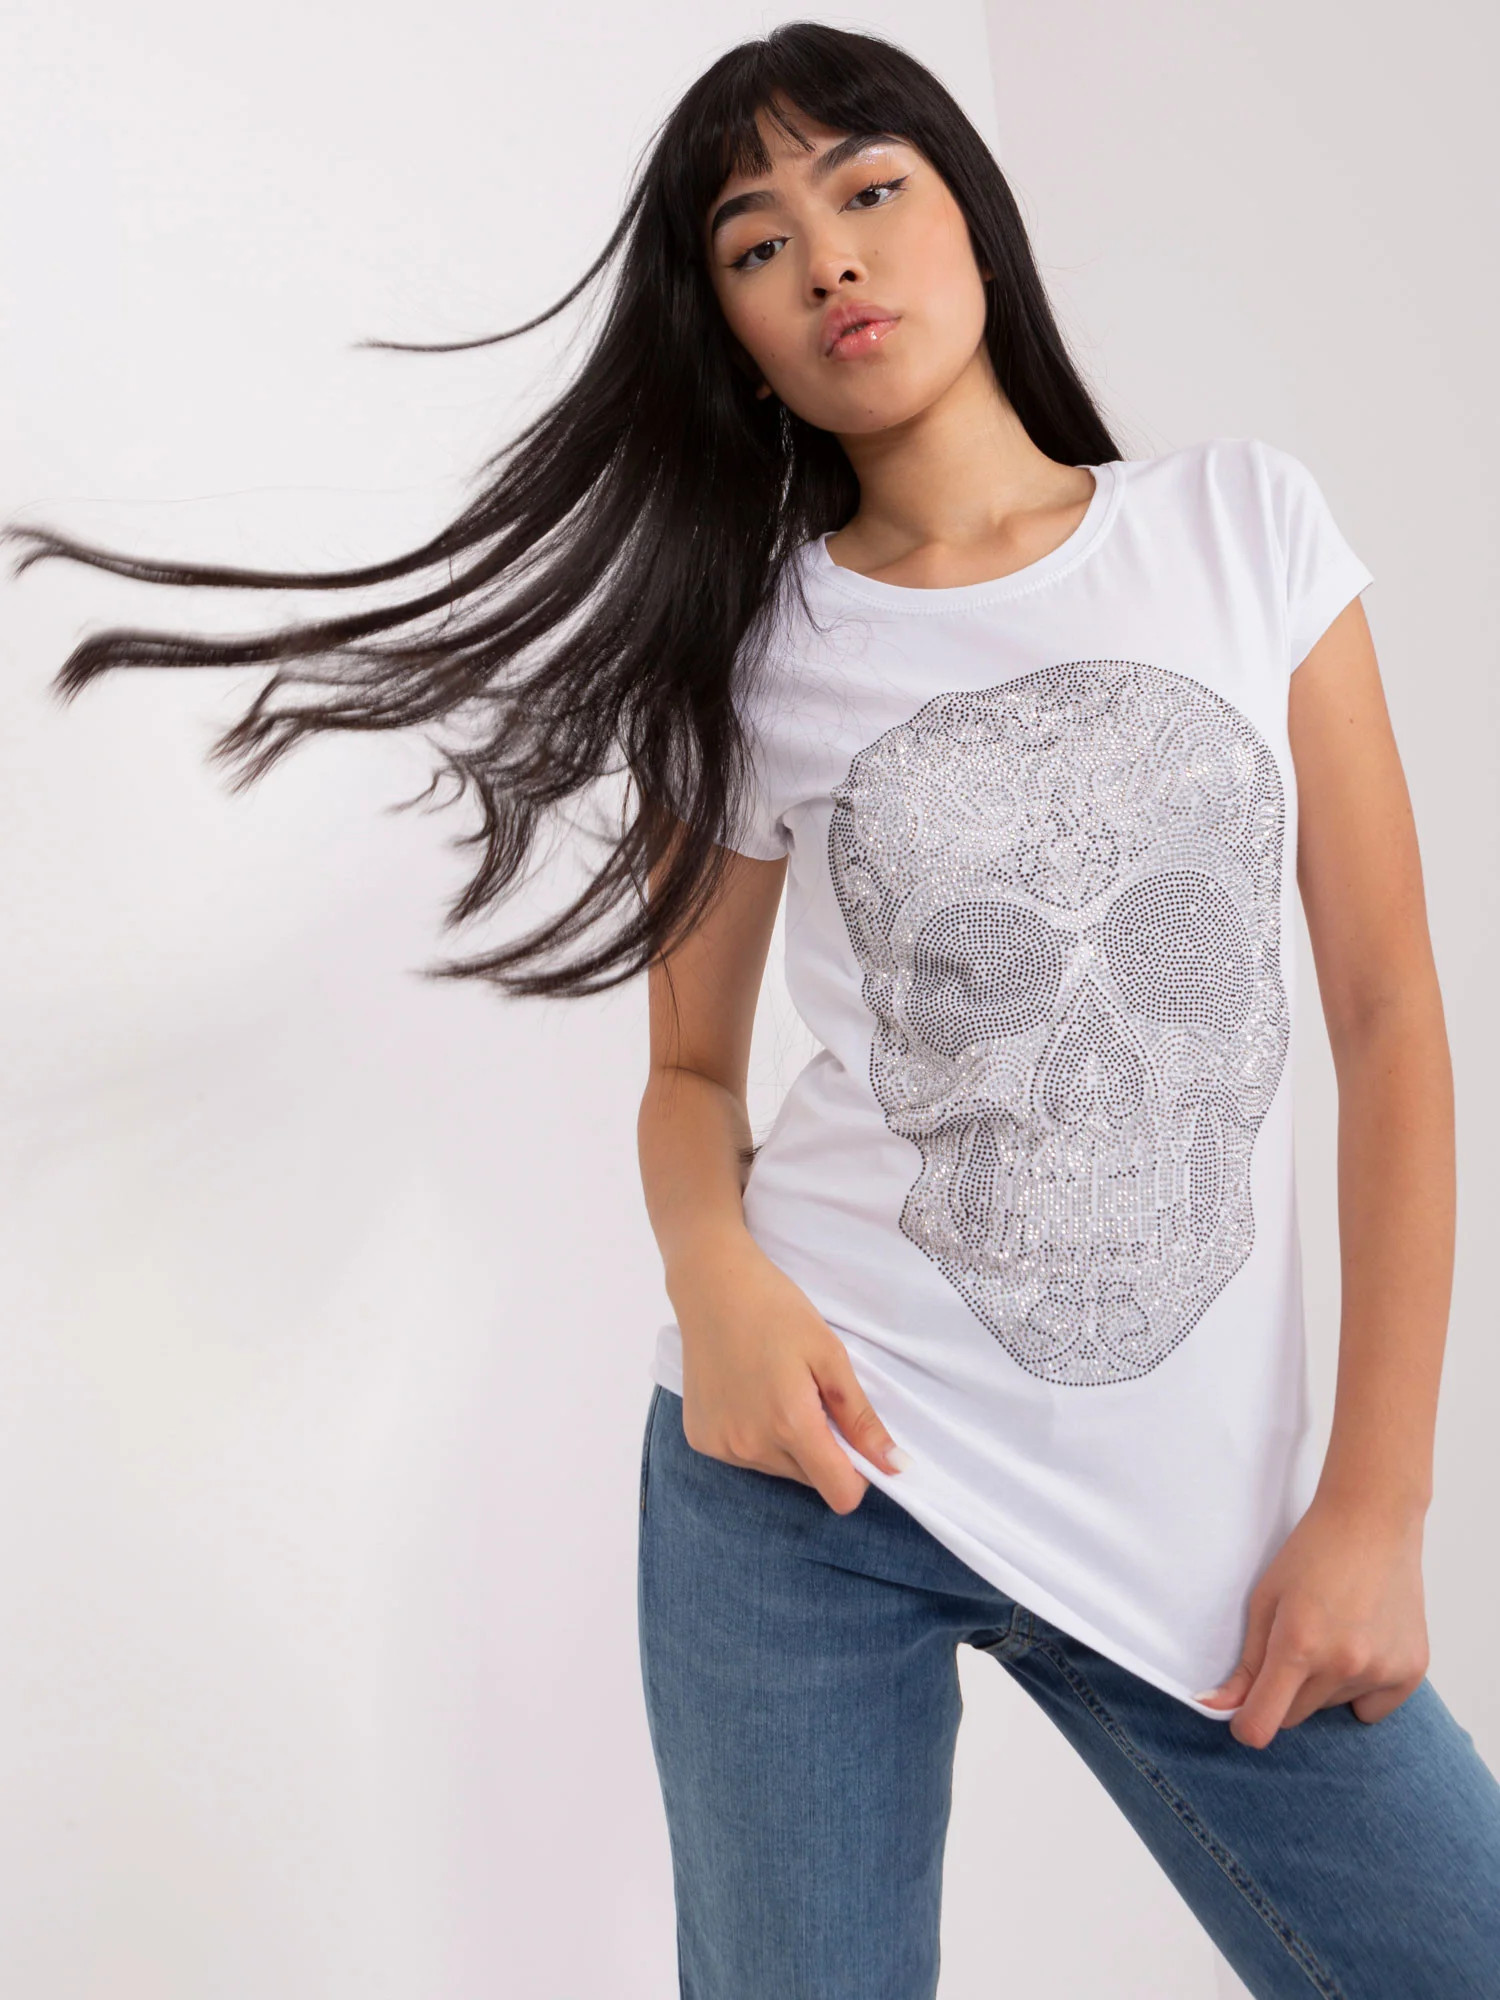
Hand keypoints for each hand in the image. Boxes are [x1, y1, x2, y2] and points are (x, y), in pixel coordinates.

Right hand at [669, 1232, 910, 1513]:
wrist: (712, 1286)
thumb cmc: (777, 1311)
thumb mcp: (830, 1356)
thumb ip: (861, 1418)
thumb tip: (896, 1467)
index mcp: (791, 1425)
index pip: (839, 1494)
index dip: (857, 1474)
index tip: (852, 1438)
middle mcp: (752, 1447)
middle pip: (810, 1480)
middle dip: (821, 1450)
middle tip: (810, 1397)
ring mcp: (722, 1447)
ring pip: (778, 1469)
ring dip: (787, 1444)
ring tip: (775, 1390)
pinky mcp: (700, 1440)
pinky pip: (744, 1457)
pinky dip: (755, 1436)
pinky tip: (747, 1395)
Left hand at [1194, 1488, 1430, 1747]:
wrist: (1373, 1521)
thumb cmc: (1310, 1554)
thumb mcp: (1264, 1600)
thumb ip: (1245, 1662)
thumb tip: (1218, 1706)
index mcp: (1298, 1645)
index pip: (1265, 1723)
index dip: (1247, 1726)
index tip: (1243, 1716)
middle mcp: (1342, 1663)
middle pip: (1297, 1716)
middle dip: (1284, 1694)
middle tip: (1293, 1647)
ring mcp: (1382, 1669)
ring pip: (1333, 1707)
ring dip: (1323, 1685)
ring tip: (1332, 1631)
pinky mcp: (1412, 1670)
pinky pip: (1373, 1707)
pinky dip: (1362, 1688)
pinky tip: (1363, 1643)